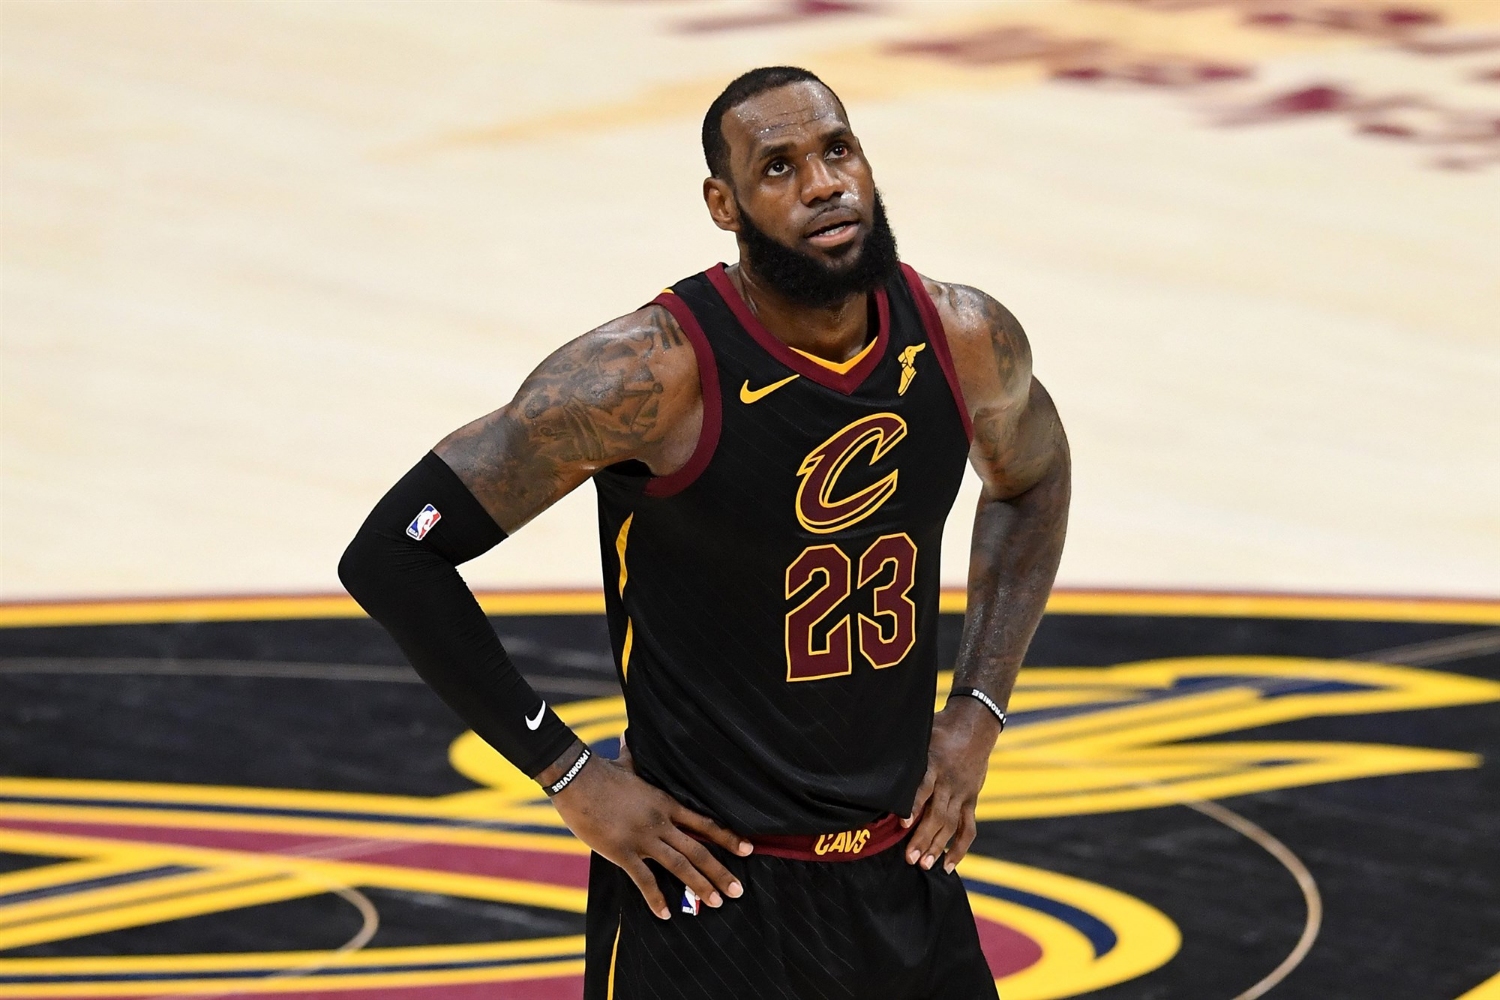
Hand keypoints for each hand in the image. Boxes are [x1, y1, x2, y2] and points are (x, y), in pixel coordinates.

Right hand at [545, 741, 752, 919]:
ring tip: (717, 903)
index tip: (748, 850)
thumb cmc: (601, 771)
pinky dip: (657, 899)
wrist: (577, 778)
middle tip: (738, 891)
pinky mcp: (622, 852)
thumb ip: (634, 757)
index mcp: (666, 803)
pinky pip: (644, 880)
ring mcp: (643, 838)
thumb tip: (629, 735)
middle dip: (720, 872)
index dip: (727, 837)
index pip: (704, 823)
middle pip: (698, 849)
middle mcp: (661, 822)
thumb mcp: (626, 762)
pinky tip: (666, 914)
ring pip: (680, 866)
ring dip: (700, 886)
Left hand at [902, 698, 999, 873]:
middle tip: (909, 858)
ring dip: (938, 846)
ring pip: (951, 824)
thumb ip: (904, 752)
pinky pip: (969, 828)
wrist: (976, 725)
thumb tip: (873, 758)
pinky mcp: (971, 800)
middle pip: (937, 814)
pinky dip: (960, 848)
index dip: (913, 806)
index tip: (902, 823)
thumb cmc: (940, 729)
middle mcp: (949, 781)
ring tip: (924, 865)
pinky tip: (948, 865)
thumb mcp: (920, 735)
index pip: (924, 787)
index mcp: (934, 763)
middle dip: (923, 837)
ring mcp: (962, 793)